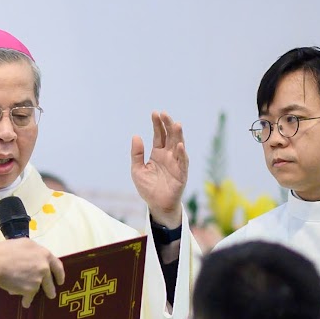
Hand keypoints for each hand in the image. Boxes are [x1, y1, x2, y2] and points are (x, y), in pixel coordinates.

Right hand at [0, 238, 63, 308]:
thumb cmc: (5, 250)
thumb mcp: (24, 244)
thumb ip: (34, 252)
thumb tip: (36, 258)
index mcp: (44, 254)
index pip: (58, 266)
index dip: (59, 274)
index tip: (60, 281)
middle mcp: (44, 267)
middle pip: (51, 282)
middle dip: (50, 289)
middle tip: (50, 293)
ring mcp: (38, 279)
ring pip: (39, 290)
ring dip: (36, 294)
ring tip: (31, 299)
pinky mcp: (30, 290)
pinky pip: (30, 297)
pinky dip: (26, 300)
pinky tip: (25, 303)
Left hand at [130, 112, 188, 226]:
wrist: (156, 205)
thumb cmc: (148, 187)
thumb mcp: (137, 170)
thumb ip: (136, 154)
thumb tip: (136, 136)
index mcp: (158, 153)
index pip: (159, 135)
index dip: (157, 124)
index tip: (155, 113)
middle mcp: (169, 156)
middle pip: (170, 137)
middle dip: (168, 125)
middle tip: (164, 114)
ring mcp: (176, 164)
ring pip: (179, 146)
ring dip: (178, 136)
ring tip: (176, 124)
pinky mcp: (182, 174)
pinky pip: (183, 163)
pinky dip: (182, 154)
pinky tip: (180, 145)